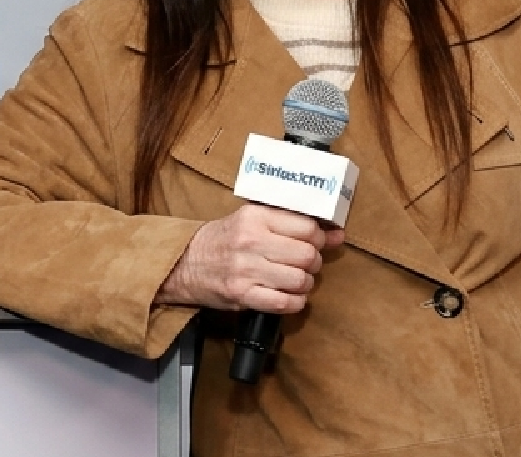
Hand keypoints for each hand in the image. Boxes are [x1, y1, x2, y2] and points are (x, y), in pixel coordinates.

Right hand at [158, 204, 345, 312]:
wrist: (184, 264)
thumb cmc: (222, 240)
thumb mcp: (252, 221)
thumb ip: (292, 225)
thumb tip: (337, 234)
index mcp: (255, 217)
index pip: (307, 227)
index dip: (319, 238)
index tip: (315, 243)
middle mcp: (251, 241)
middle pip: (307, 255)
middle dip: (314, 262)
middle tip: (306, 263)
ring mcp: (246, 270)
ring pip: (300, 280)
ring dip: (305, 284)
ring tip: (297, 280)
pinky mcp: (242, 295)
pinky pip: (284, 303)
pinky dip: (295, 303)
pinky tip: (291, 297)